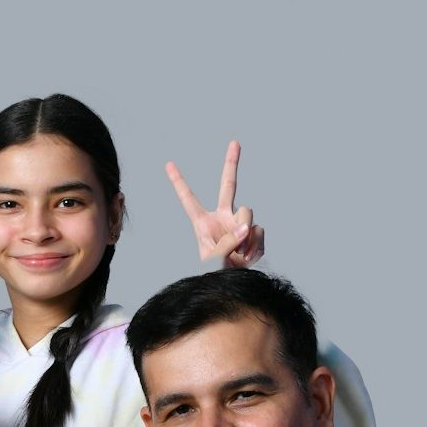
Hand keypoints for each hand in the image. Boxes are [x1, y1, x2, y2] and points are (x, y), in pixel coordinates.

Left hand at [167, 140, 264, 267]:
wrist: (232, 284)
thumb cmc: (214, 273)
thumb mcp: (213, 259)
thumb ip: (228, 242)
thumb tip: (247, 227)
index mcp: (203, 223)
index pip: (188, 199)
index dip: (179, 182)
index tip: (168, 164)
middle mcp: (222, 217)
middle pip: (228, 186)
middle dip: (231, 163)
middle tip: (235, 142)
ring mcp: (239, 223)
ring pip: (248, 214)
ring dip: (244, 236)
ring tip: (237, 255)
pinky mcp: (254, 232)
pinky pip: (258, 231)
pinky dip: (255, 246)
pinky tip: (247, 257)